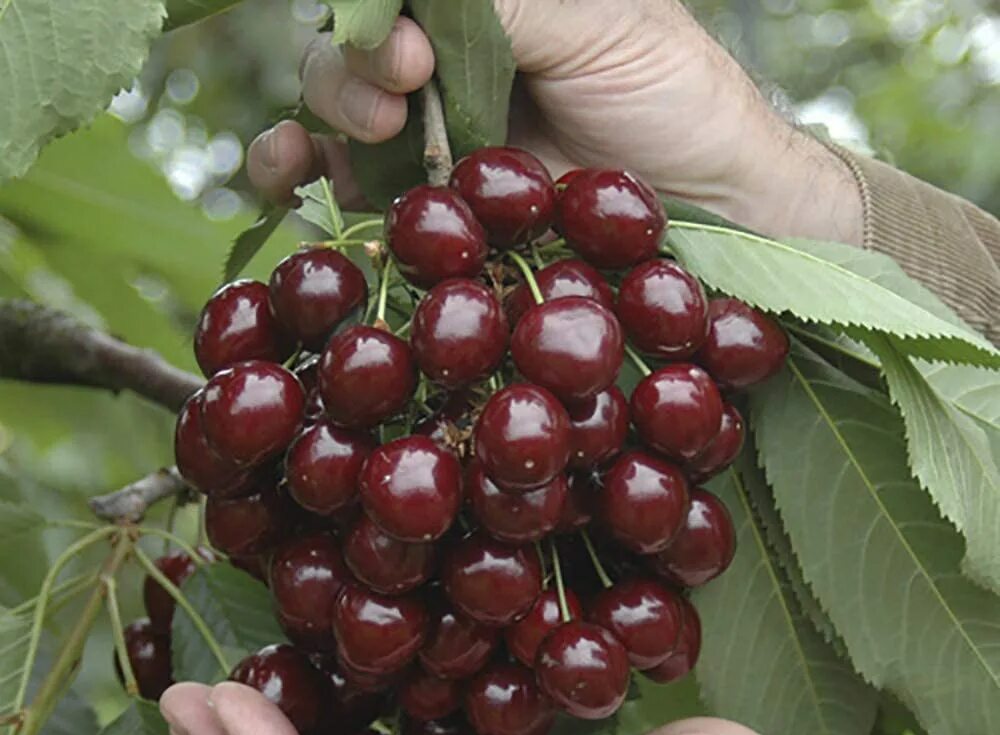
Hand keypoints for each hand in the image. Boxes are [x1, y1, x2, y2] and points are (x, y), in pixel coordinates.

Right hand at [247, 1, 862, 244]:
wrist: (708, 215)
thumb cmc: (671, 101)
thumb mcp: (593, 21)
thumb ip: (496, 4)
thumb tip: (404, 4)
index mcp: (478, 20)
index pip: (388, 5)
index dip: (373, 19)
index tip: (407, 47)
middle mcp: (441, 76)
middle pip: (349, 56)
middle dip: (351, 69)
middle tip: (401, 87)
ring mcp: (429, 150)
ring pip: (333, 119)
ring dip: (316, 115)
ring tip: (358, 133)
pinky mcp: (433, 220)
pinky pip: (347, 197)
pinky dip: (300, 183)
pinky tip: (291, 176)